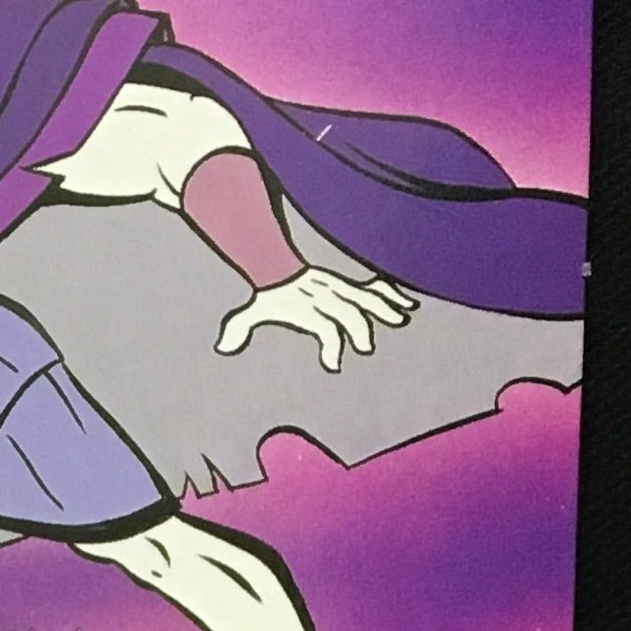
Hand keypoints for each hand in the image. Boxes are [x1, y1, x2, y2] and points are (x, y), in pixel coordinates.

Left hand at [216, 263, 414, 372]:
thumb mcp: (254, 310)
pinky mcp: (349, 285)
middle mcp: (326, 295)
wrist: (277, 264)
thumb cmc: (269, 295)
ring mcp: (340, 288)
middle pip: (348, 311)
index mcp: (308, 306)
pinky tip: (408, 303)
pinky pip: (373, 287)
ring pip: (365, 297)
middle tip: (367, 347)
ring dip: (384, 308)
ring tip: (402, 318)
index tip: (333, 366)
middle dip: (358, 328)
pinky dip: (390, 294)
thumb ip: (239, 327)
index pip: (323, 327)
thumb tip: (222, 346)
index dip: (330, 346)